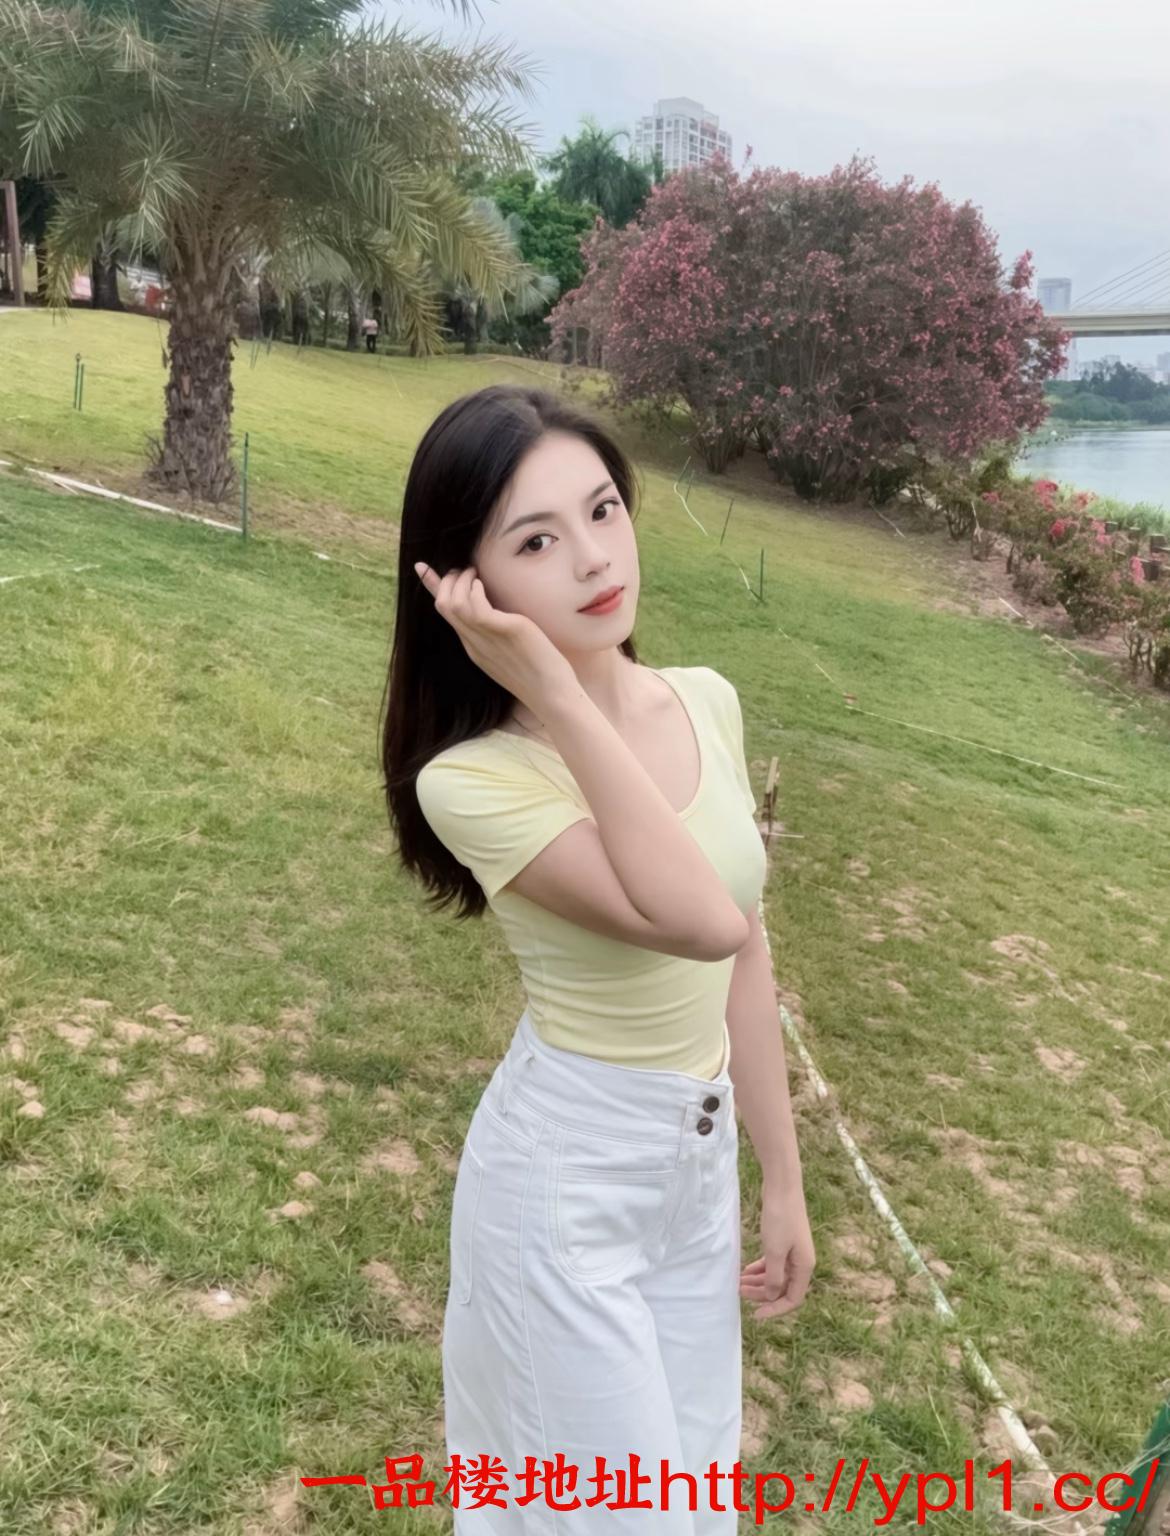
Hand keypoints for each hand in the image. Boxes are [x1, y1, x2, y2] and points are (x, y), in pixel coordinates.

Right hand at [413, 561, 575, 714]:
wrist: (552, 695)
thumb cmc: (539, 675)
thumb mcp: (510, 652)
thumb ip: (497, 634)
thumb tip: (500, 616)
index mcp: (474, 648)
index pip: (445, 614)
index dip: (432, 587)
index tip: (421, 567)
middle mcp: (475, 643)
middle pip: (443, 605)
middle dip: (446, 580)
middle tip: (464, 569)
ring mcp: (486, 638)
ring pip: (454, 603)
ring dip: (461, 580)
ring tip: (474, 572)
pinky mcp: (504, 631)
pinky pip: (477, 606)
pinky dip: (475, 589)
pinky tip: (483, 584)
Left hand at [739, 1183, 814, 1319]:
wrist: (782, 1187)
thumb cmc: (780, 1219)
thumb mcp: (775, 1252)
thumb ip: (774, 1277)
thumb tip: (771, 1296)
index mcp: (805, 1267)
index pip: (793, 1299)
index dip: (775, 1309)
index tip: (756, 1314)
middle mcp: (801, 1262)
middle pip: (782, 1288)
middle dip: (762, 1294)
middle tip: (740, 1292)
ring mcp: (793, 1251)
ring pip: (776, 1275)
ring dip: (758, 1281)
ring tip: (738, 1283)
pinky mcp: (783, 1241)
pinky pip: (773, 1263)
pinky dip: (760, 1268)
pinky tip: (746, 1270)